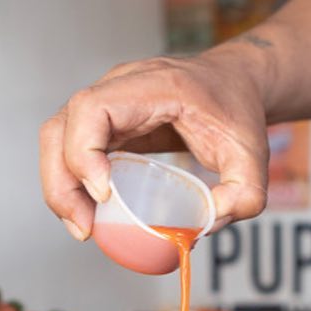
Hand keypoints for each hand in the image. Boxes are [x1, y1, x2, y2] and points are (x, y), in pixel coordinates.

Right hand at [39, 54, 269, 240]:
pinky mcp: (105, 122)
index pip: (93, 108)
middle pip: (61, 126)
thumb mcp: (253, 154)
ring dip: (59, 186)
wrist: (235, 82)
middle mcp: (120, 86)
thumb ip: (244, 193)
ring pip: (57, 138)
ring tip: (83, 226)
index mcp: (155, 85)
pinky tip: (89, 213)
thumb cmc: (237, 110)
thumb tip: (205, 226)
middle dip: (61, 182)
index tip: (104, 194)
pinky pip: (70, 148)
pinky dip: (70, 182)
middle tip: (84, 227)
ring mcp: (108, 102)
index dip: (84, 151)